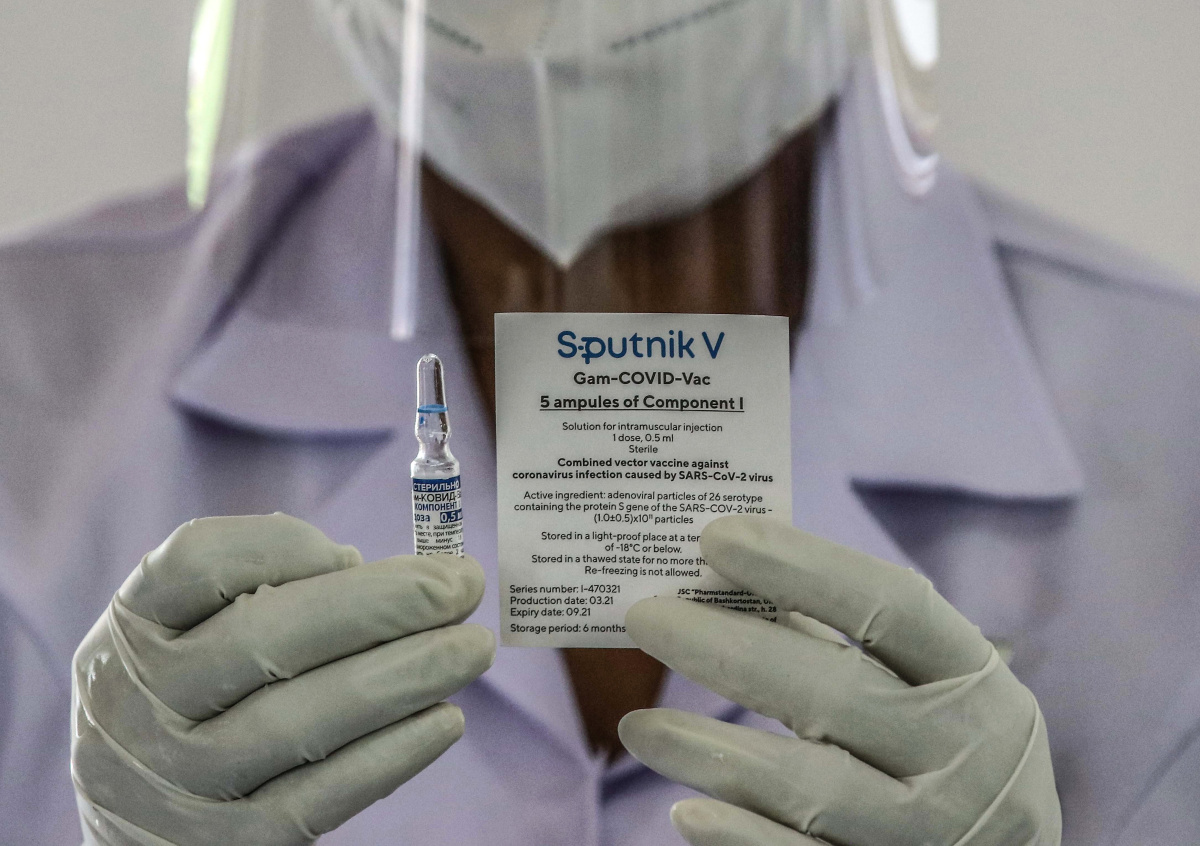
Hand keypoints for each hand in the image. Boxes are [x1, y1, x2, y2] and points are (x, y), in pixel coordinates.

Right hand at [72, 514, 493, 844]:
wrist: (131, 828)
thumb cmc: (189, 701)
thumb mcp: (186, 637)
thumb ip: (257, 592)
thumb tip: (362, 570)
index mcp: (129, 629)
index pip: (201, 561)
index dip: (289, 545)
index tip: (357, 550)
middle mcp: (138, 703)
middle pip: (268, 636)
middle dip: (385, 604)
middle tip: (463, 585)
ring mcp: (179, 782)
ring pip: (303, 721)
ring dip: (406, 676)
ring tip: (473, 649)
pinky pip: (320, 798)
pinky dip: (391, 754)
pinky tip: (445, 719)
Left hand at [619, 516, 1060, 845]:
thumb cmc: (943, 750)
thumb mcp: (927, 687)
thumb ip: (844, 638)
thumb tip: (728, 575)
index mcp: (977, 681)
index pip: (890, 605)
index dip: (803, 565)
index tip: (715, 536)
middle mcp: (965, 757)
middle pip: (832, 691)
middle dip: (727, 648)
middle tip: (645, 616)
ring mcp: (930, 833)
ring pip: (807, 788)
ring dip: (710, 751)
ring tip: (635, 726)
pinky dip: (741, 835)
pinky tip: (685, 811)